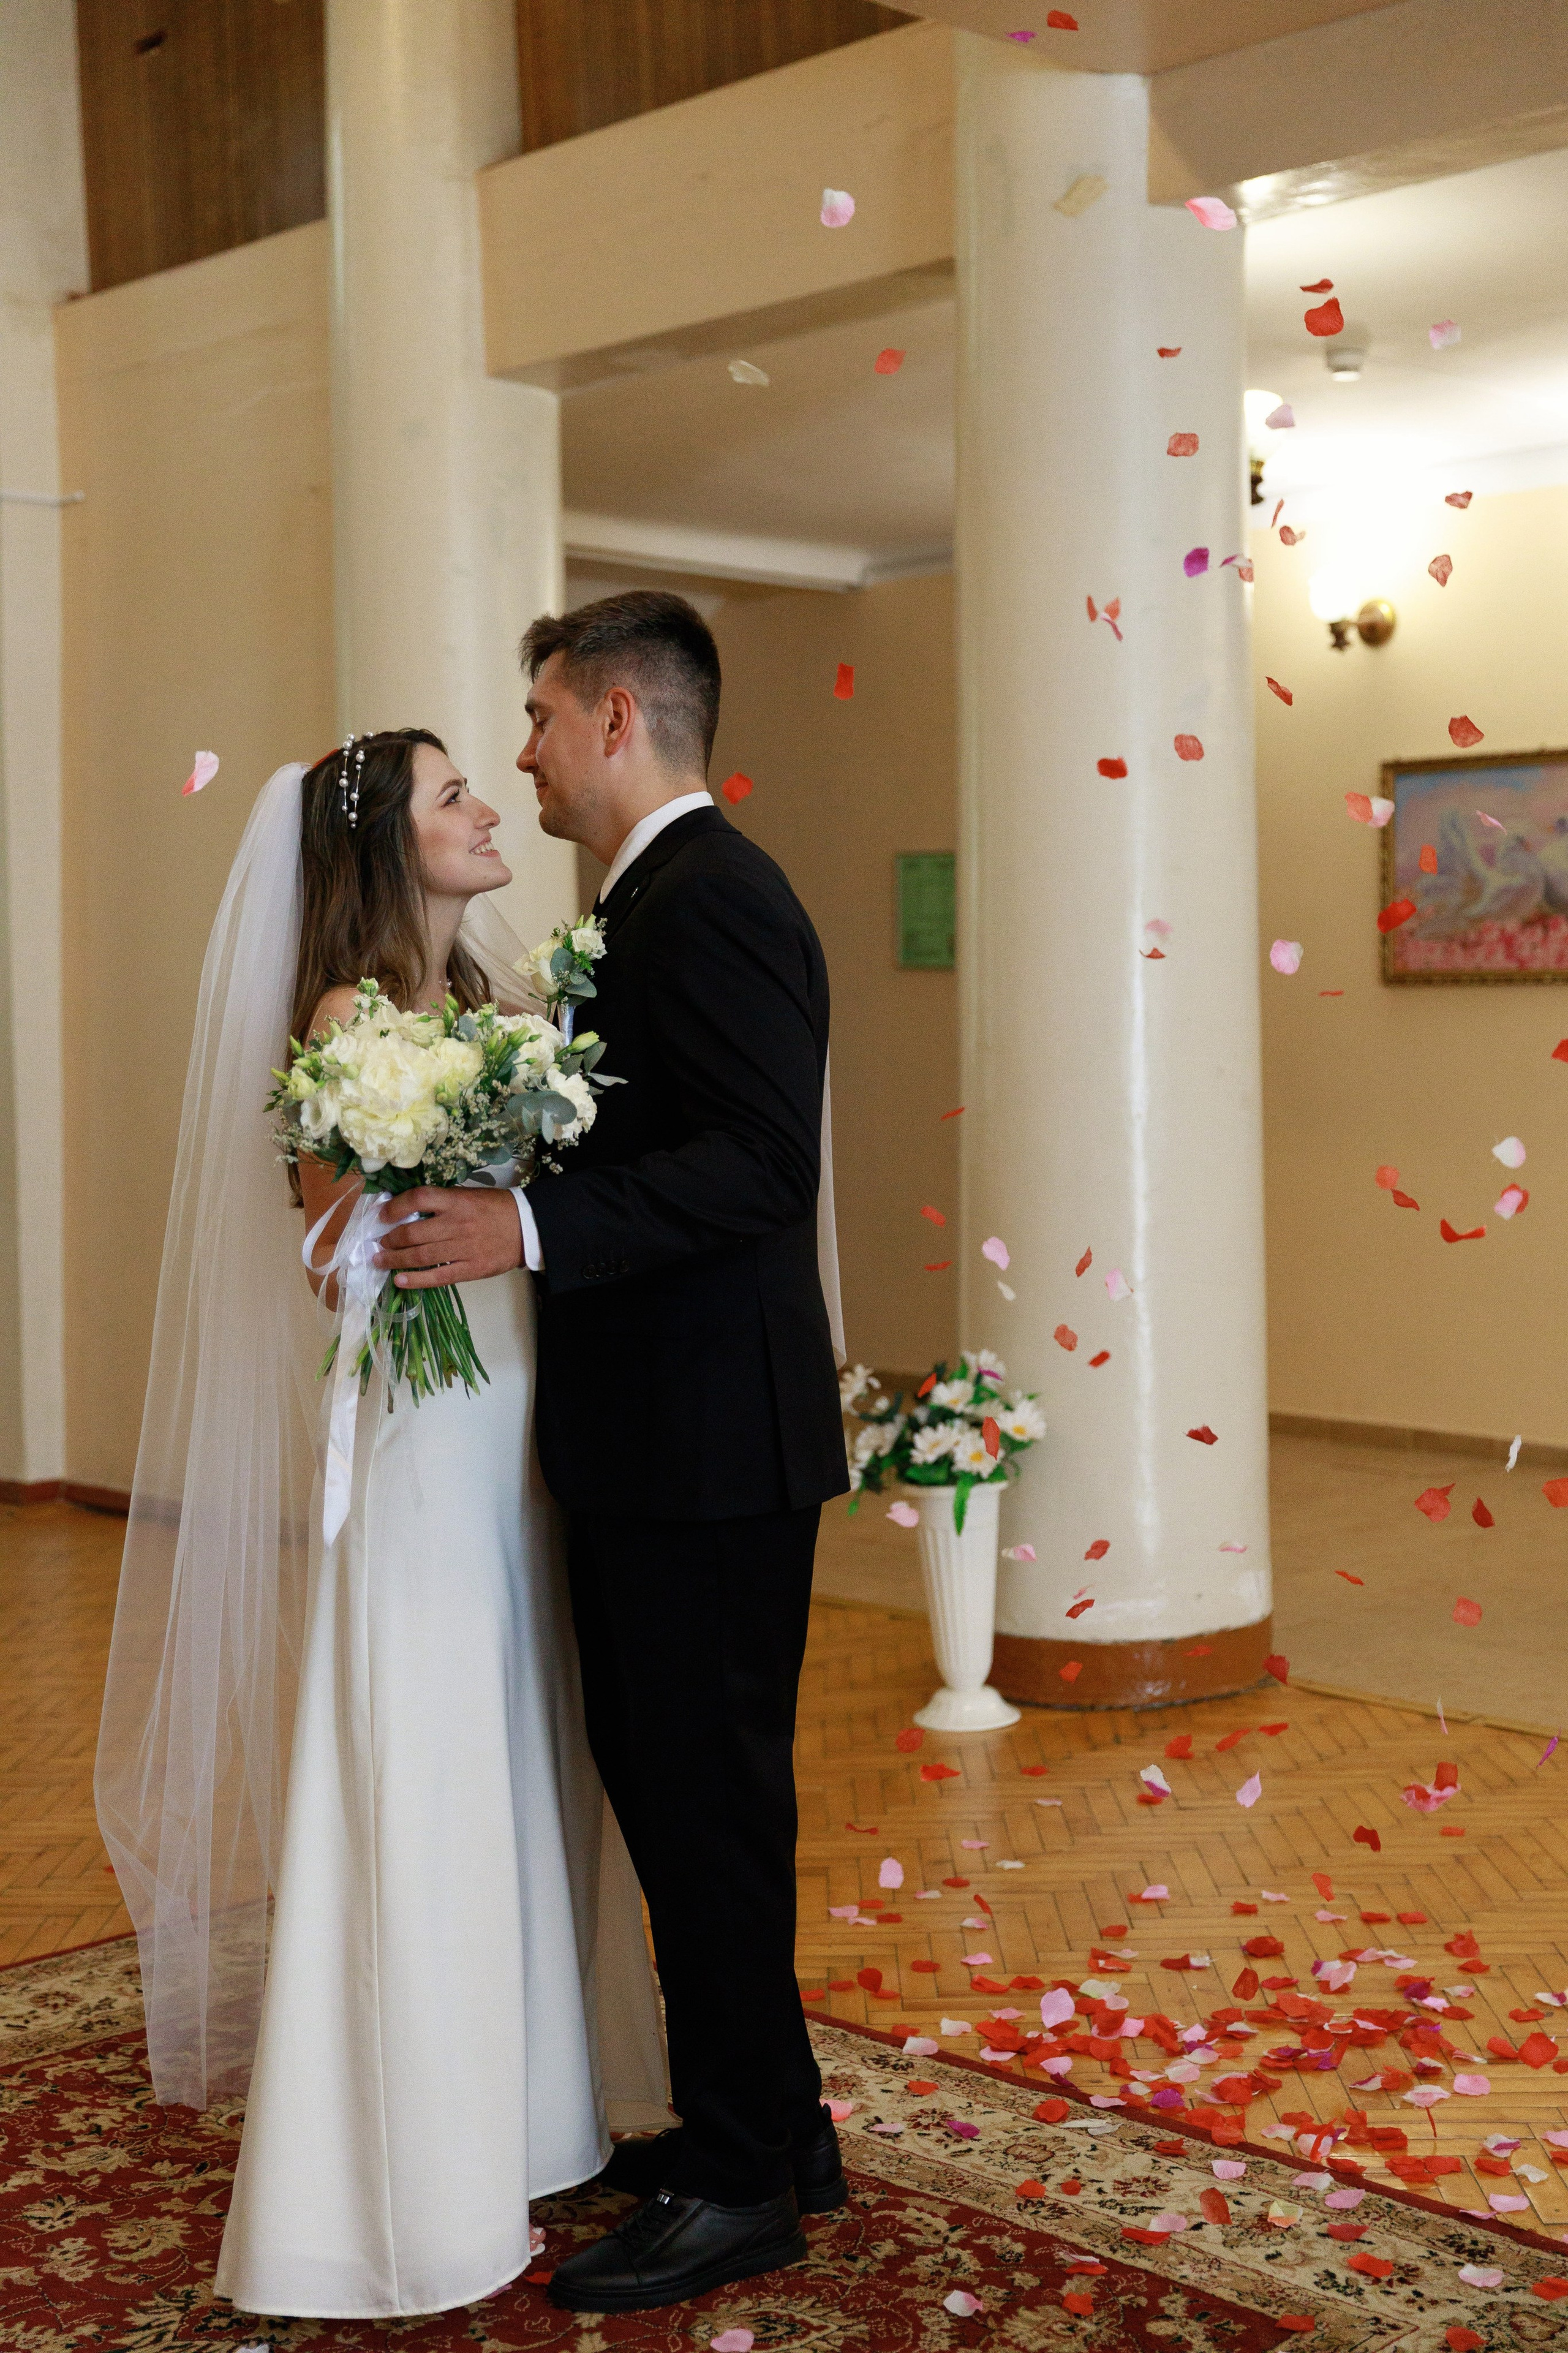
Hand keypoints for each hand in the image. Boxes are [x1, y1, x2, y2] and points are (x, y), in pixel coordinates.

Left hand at [374, 1187, 523, 1289]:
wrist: (528, 1228)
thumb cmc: (495, 1208)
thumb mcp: (469, 1195)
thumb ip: (442, 1203)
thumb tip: (408, 1212)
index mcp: (457, 1201)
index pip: (419, 1199)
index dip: (396, 1207)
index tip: (383, 1215)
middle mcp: (457, 1224)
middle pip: (413, 1233)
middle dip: (391, 1240)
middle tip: (380, 1244)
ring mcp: (464, 1248)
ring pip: (421, 1257)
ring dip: (395, 1260)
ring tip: (381, 1261)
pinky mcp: (471, 1269)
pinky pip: (438, 1277)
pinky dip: (416, 1280)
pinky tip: (400, 1280)